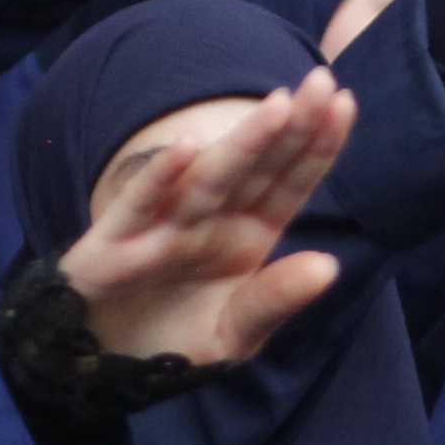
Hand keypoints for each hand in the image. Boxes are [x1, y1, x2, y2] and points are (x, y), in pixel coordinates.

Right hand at [57, 72, 348, 368]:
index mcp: (247, 235)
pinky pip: (142, 204)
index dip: (316, 147)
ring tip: (279, 106)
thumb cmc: (173, 341)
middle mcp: (211, 220)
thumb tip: (329, 266)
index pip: (290, 184)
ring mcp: (165, 224)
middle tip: (321, 81)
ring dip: (243, 142)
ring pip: (211, 177)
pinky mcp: (117, 241)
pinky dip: (160, 177)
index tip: (344, 103)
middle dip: (291, 127)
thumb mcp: (234, 335)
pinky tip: (186, 149)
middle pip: (258, 168)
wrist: (100, 364)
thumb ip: (275, 300)